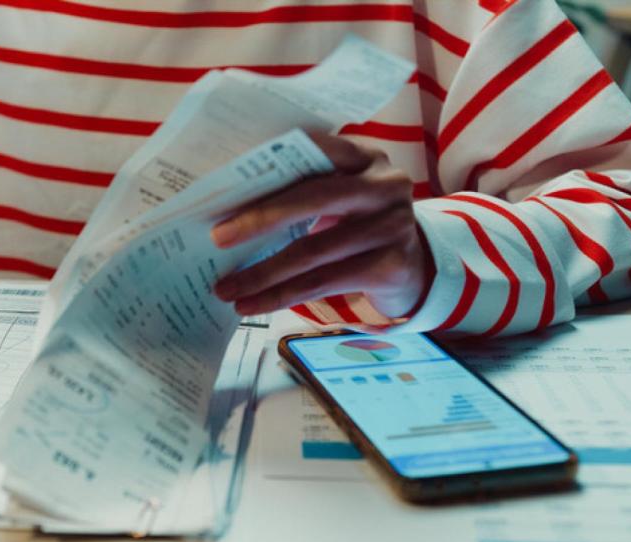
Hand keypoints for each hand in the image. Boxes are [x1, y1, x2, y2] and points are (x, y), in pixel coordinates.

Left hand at [212, 131, 430, 319]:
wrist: (413, 265)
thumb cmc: (356, 223)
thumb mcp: (339, 194)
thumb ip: (300, 188)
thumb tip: (227, 206)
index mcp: (364, 156)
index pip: (315, 148)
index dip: (271, 164)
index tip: (228, 184)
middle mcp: (386, 185)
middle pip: (314, 198)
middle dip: (259, 220)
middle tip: (217, 238)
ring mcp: (394, 226)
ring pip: (314, 251)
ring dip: (262, 273)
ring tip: (226, 288)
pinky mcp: (392, 266)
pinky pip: (324, 283)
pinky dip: (281, 297)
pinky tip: (252, 305)